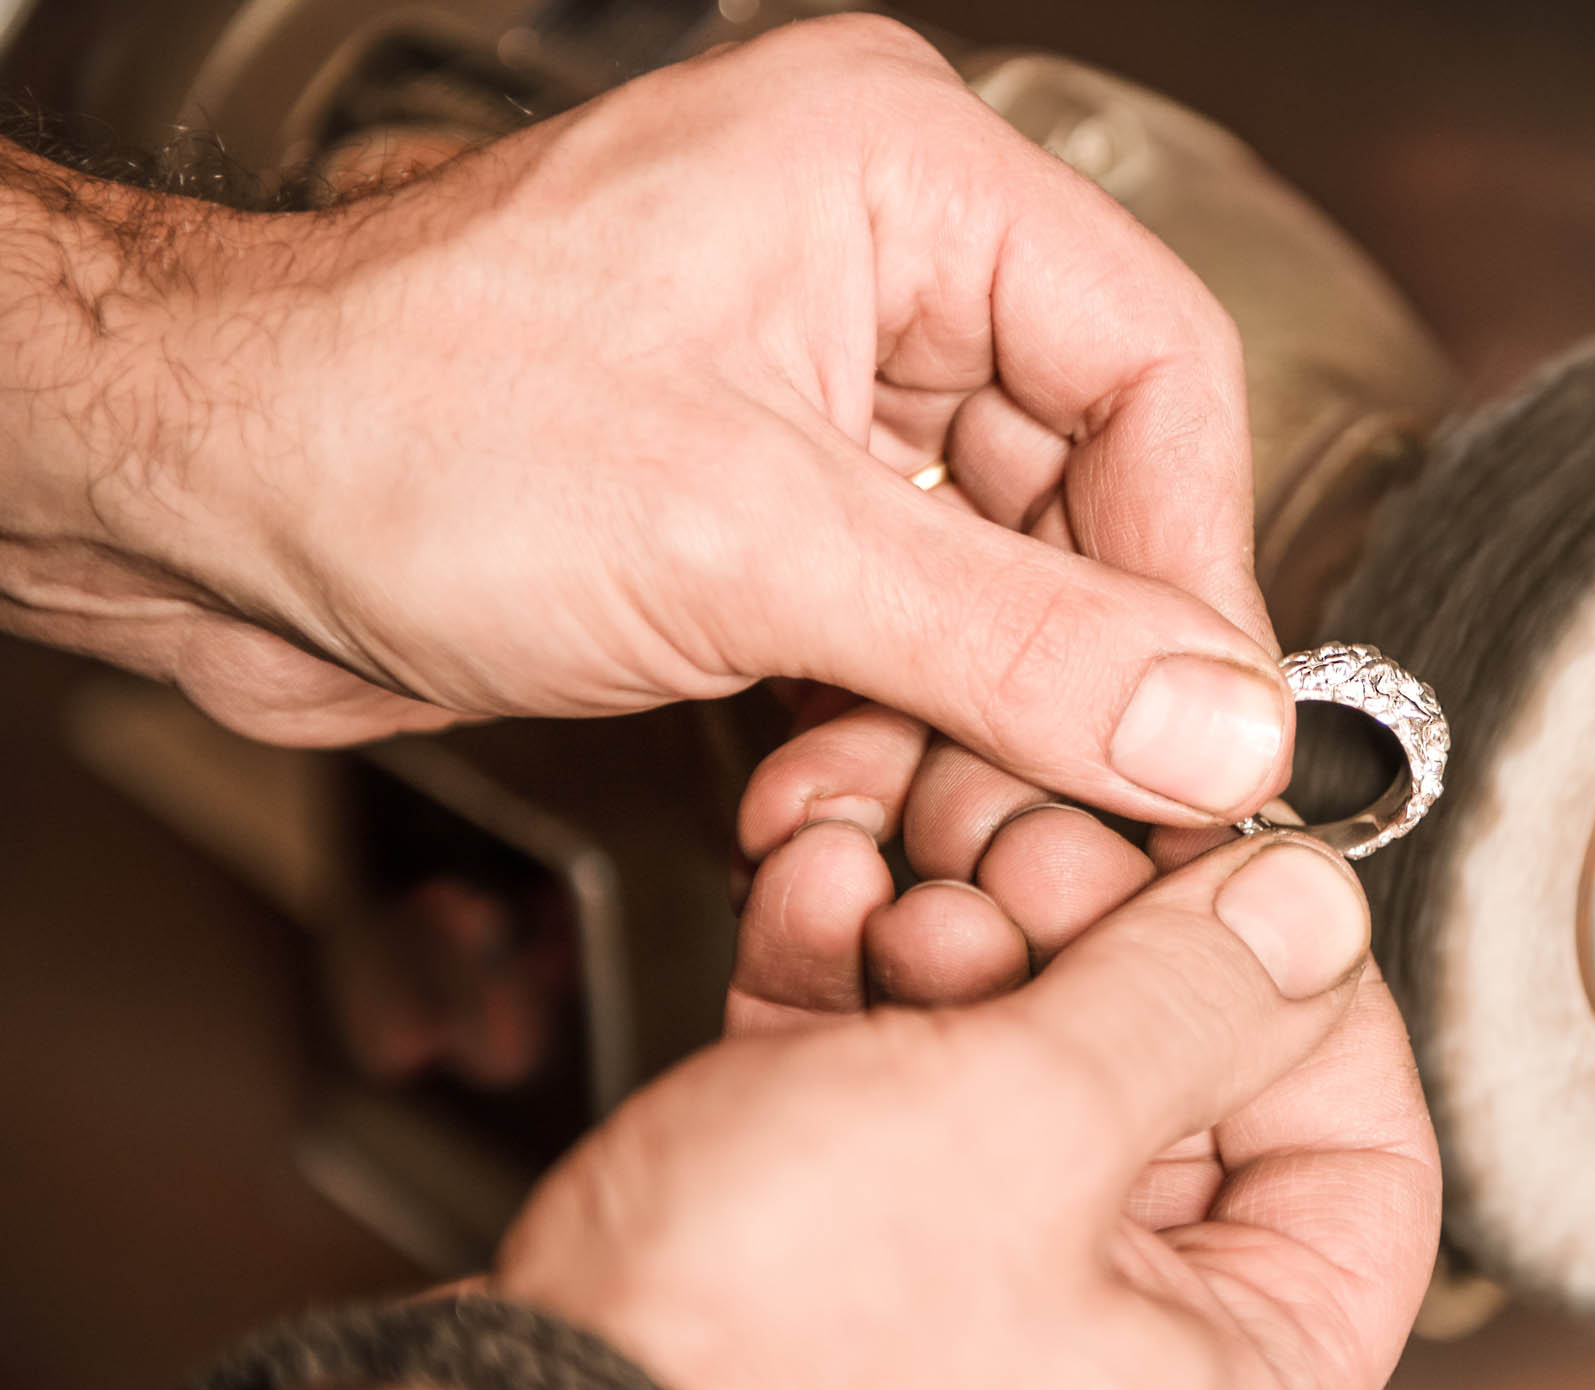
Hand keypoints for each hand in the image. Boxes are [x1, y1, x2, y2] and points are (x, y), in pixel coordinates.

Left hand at [0, 15, 1287, 824]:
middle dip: (1067, 668)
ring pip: (1000, 575)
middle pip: (1085, 486)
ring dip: (971, 720)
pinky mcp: (764, 492)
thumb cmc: (391, 424)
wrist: (188, 504)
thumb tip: (1216, 722)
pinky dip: (892, 721)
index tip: (1210, 719)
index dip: (1196, 561)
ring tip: (920, 816)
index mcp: (898, 177)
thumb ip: (1016, 644)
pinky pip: (907, 618)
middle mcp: (875, 262)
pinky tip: (835, 792)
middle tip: (1078, 805)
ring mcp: (816, 381)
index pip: (1155, 364)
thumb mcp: (749, 545)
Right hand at [497, 826, 1439, 1389]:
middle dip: (1098, 946)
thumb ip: (1193, 997)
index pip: (1365, 1157)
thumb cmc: (752, 1383)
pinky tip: (825, 908)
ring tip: (903, 884)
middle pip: (1189, 1114)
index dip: (1303, 985)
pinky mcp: (851, 1319)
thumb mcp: (1022, 1126)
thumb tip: (1307, 917)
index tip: (1230, 869)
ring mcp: (984, 1362)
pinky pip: (906, 1139)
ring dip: (968, 958)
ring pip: (1031, 1105)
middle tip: (1030, 849)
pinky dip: (868, 1019)